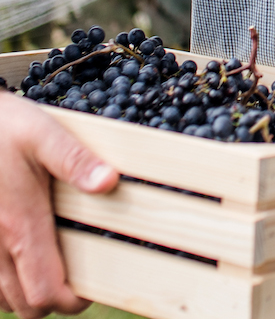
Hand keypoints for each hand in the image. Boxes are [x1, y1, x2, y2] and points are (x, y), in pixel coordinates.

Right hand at [0, 90, 118, 317]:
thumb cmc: (3, 127)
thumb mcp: (44, 135)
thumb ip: (76, 161)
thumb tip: (110, 182)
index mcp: (19, 224)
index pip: (46, 291)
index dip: (72, 300)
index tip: (93, 285)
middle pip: (24, 305)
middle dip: (53, 300)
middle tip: (77, 276)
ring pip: (2, 298)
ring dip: (27, 292)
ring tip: (52, 264)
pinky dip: (5, 282)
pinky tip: (23, 255)